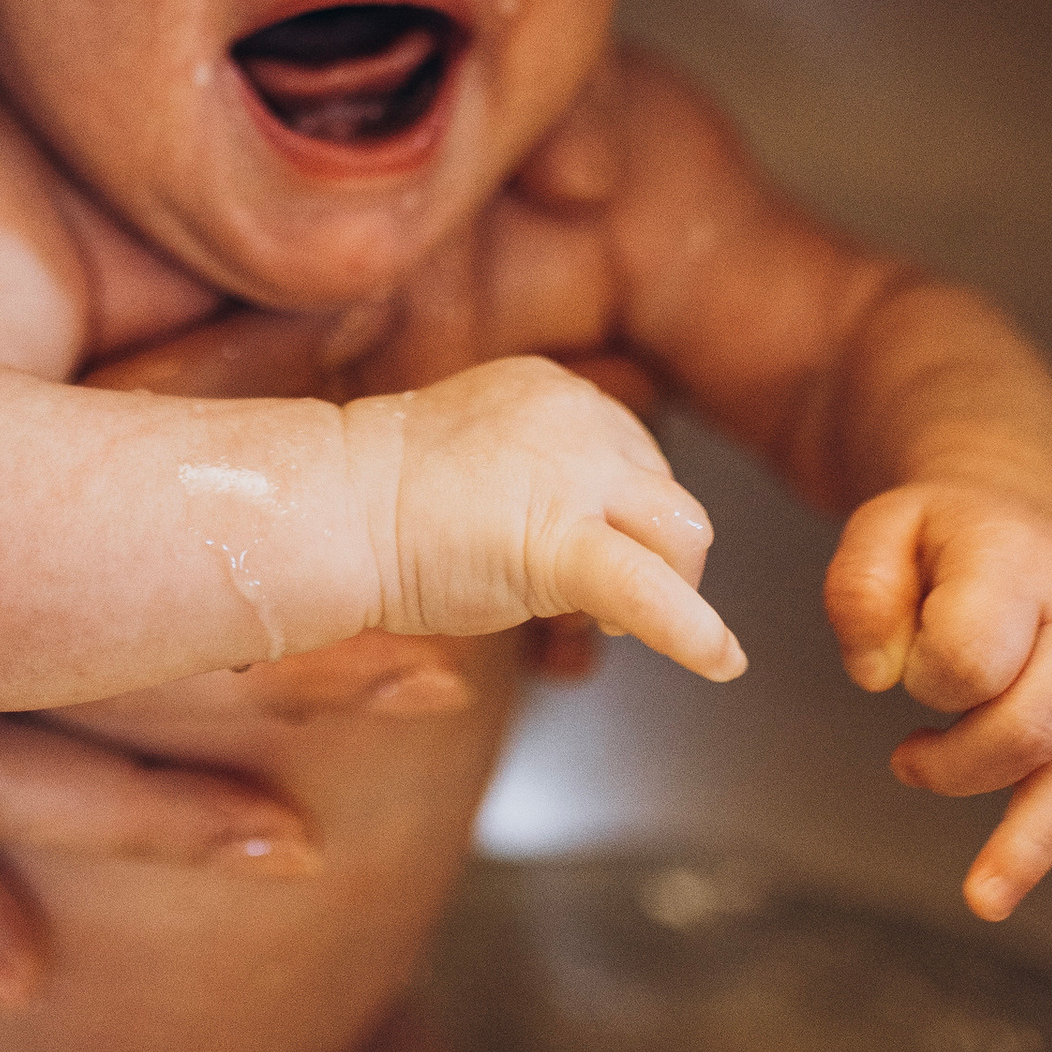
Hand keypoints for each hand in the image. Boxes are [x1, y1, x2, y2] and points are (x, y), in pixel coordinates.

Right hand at [346, 355, 745, 678]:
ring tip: (599, 624)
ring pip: (682, 533)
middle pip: (664, 494)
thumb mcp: (476, 458)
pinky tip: (721, 659)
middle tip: (582, 601)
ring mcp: (574, 473)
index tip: (576, 544)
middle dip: (641, 551)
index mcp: (555, 392)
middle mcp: (579, 416)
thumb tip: (586, 531)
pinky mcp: (560, 541)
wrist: (330, 506)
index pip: (633, 454)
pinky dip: (692, 629)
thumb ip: (535, 473)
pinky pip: (647, 587)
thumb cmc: (375, 497)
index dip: (616, 515)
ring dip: (664, 584)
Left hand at [825, 483, 1051, 934]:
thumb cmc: (942, 539)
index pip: (974, 654)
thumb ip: (860, 589)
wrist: (1021, 522)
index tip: (894, 663)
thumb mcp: (883, 527)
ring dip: (1031, 840)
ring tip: (983, 898)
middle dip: (959, 766)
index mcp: (1016, 568)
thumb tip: (873, 676)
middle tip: (905, 762)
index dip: (922, 675)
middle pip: (1033, 725)